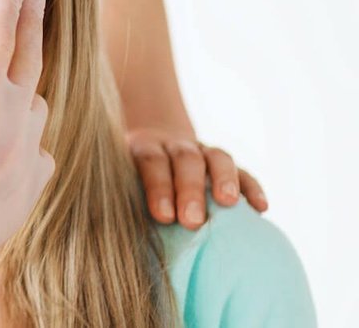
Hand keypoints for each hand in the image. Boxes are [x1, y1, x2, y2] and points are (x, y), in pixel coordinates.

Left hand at [128, 128, 268, 228]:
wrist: (152, 146)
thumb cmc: (130, 178)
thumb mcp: (118, 180)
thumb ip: (121, 198)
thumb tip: (115, 232)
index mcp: (144, 148)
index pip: (152, 162)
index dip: (158, 187)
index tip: (163, 216)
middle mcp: (175, 145)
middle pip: (186, 160)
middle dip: (190, 190)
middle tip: (192, 221)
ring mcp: (202, 150)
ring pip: (217, 157)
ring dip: (225, 180)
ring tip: (228, 204)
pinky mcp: (224, 162)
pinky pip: (243, 171)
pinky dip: (252, 188)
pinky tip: (261, 207)